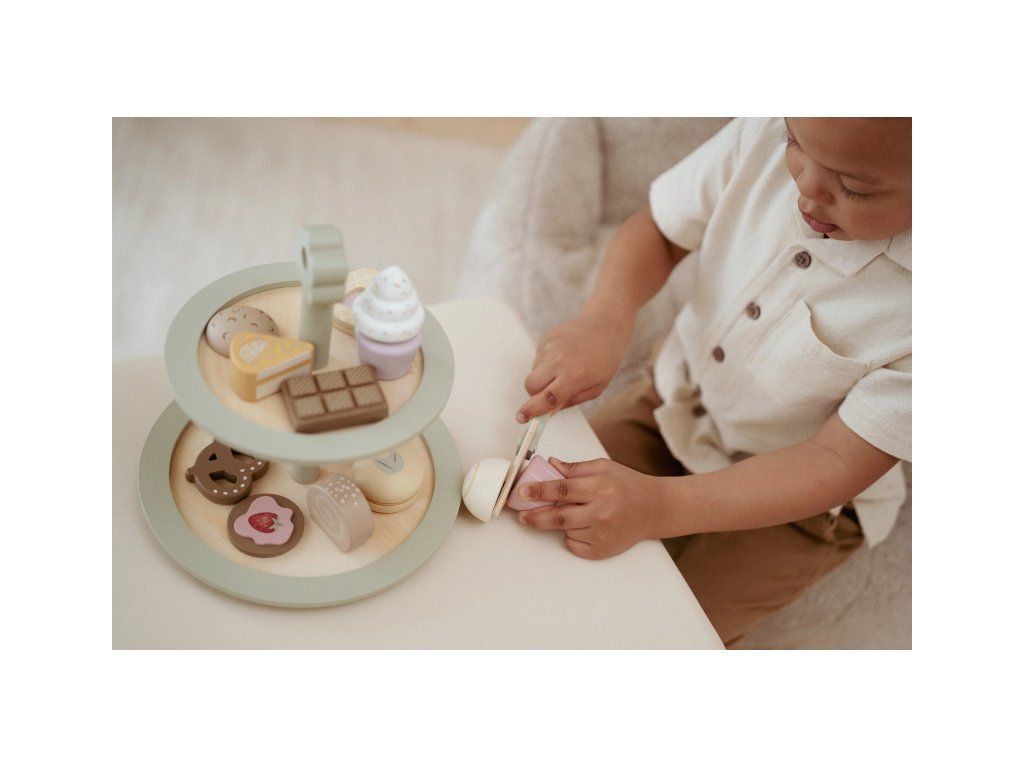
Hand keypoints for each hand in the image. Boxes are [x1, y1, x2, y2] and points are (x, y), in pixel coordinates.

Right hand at [516, 312, 631, 422]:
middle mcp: (559, 361)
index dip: (532, 410)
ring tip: (565, 367)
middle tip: (551, 390)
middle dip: (535, 393)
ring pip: (534, 371)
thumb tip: (548, 412)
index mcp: (574, 376)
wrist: (605, 326)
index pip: (547, 398)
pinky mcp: (546, 338)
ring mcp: (551, 347)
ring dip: (544, 375)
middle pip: (531, 385)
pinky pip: (538, 358)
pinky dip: (547, 362)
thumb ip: (570, 401)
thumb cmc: (604, 360)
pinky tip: (563, 356)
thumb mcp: (595, 388)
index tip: (521, 417)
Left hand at [516, 457, 666, 558]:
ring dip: (561, 523)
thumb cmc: (628, 486)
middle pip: (557, 517)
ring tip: (576, 512)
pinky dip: (571, 536)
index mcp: (599, 488)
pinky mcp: (601, 550)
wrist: (653, 509)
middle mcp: (600, 513)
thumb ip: (575, 468)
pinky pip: (573, 545)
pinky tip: (584, 526)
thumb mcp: (603, 468)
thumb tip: (550, 465)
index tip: (523, 491)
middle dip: (534, 516)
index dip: (539, 490)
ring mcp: (601, 534)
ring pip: (565, 530)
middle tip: (522, 515)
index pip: (562, 489)